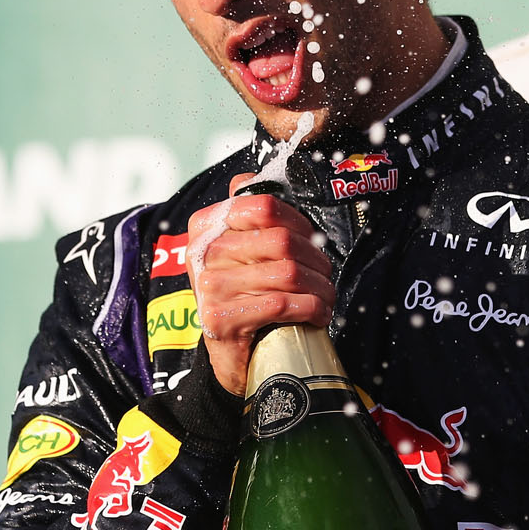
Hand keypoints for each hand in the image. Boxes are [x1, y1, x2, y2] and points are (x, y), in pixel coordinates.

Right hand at [186, 174, 335, 395]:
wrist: (228, 352)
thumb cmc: (242, 293)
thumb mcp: (238, 250)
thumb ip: (243, 211)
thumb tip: (250, 177)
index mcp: (207, 226)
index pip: (263, 205)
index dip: (298, 221)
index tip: (311, 240)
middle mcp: (203, 253)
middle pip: (281, 241)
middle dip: (316, 260)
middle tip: (325, 275)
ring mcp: (210, 286)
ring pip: (287, 273)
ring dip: (320, 288)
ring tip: (325, 297)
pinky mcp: (221, 319)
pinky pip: (281, 304)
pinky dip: (311, 309)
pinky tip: (317, 315)